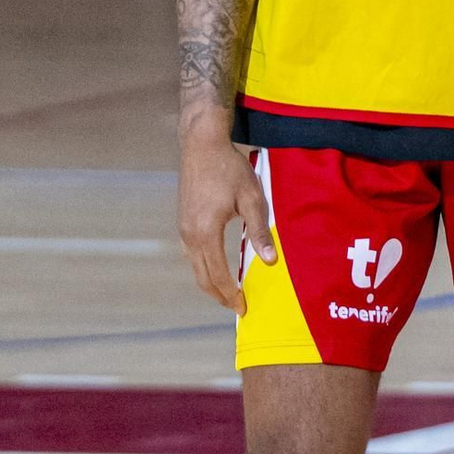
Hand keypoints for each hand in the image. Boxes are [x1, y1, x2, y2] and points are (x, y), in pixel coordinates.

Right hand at [178, 115, 273, 311]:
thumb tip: (270, 261)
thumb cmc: (229, 169)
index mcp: (206, 232)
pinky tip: (216, 269)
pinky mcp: (183, 221)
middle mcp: (190, 235)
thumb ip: (260, 232)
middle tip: (237, 307)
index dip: (231, 294)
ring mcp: (183, 228)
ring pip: (195, 267)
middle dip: (220, 295)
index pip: (218, 275)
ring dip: (211, 283)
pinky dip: (204, 268)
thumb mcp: (252, 199)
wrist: (201, 145)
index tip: (243, 308)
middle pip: (203, 277)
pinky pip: (192, 254)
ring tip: (228, 293)